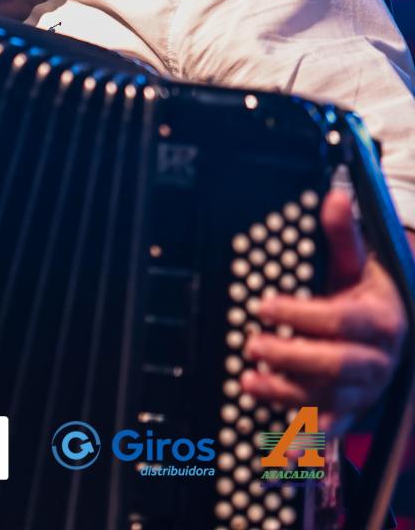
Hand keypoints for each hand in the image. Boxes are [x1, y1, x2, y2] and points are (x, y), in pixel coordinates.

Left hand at [241, 189, 405, 434]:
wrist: (392, 325)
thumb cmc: (366, 291)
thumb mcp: (358, 260)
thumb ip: (343, 233)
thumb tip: (334, 195)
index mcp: (380, 320)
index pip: (340, 321)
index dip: (301, 315)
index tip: (264, 304)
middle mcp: (378, 361)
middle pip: (336, 365)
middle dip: (292, 357)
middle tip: (252, 344)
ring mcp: (365, 390)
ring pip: (329, 399)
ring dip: (287, 394)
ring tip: (248, 381)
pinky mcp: (351, 411)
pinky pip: (330, 431)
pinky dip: (307, 441)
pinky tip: (278, 446)